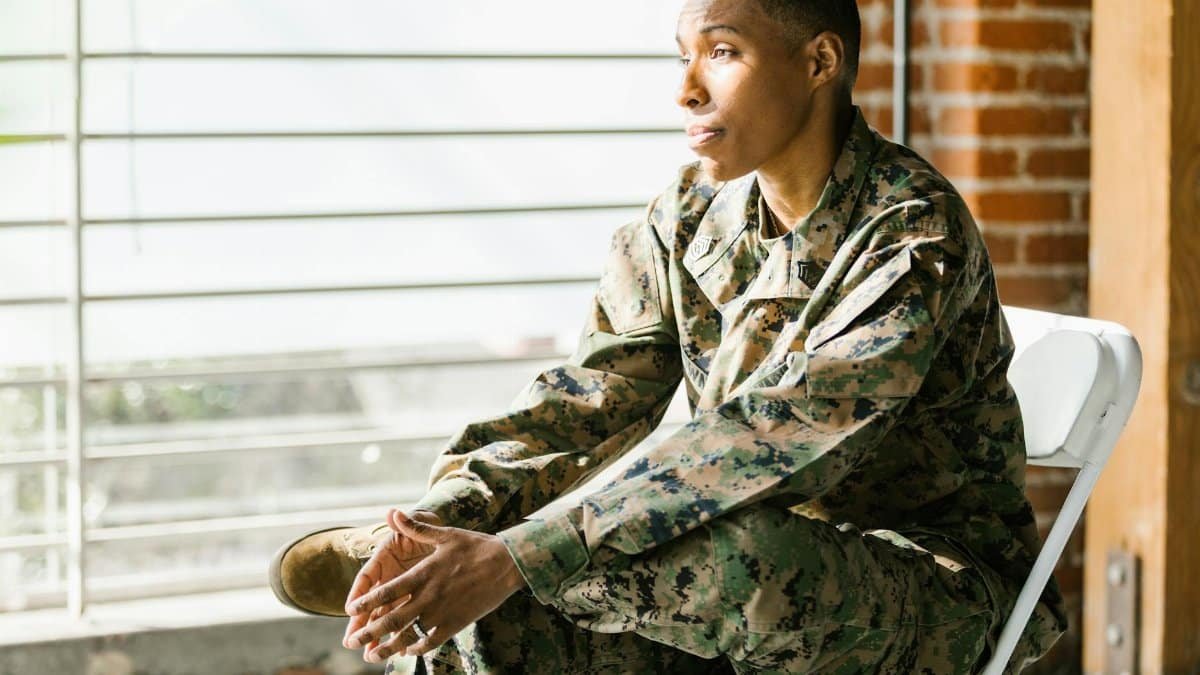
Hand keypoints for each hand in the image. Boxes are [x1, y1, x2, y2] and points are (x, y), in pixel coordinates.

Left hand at [342, 510, 527, 662]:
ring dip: (388, 647)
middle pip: (392, 619)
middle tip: (351, 642)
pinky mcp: (456, 624)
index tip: (350, 610)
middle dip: (369, 632)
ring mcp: (442, 612)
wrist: (508, 564)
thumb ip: (415, 528)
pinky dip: (416, 648)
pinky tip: (408, 651)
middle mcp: (429, 596)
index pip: (387, 592)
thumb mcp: (445, 534)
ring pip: (409, 635)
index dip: (366, 603)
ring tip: (372, 655)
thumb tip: (393, 513)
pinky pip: (431, 641)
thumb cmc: (475, 546)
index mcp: (423, 574)